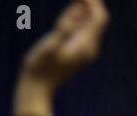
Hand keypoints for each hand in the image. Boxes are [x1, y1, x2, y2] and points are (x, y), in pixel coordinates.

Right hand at [14, 0, 109, 115]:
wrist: (38, 87)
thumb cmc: (40, 67)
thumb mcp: (49, 47)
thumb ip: (62, 31)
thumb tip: (73, 18)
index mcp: (85, 45)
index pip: (98, 18)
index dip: (93, 2)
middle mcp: (89, 47)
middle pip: (98, 19)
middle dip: (90, 3)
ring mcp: (85, 50)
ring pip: (91, 24)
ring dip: (85, 9)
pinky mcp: (78, 51)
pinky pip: (84, 30)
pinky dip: (80, 17)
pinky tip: (74, 8)